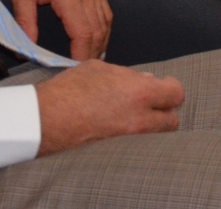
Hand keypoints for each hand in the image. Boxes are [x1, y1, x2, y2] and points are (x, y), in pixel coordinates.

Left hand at [4, 0, 111, 60]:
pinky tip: (98, 36)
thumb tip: (25, 45)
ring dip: (101, 42)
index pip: (82, 31)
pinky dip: (104, 27)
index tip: (75, 68)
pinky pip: (105, 9)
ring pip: (105, 20)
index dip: (81, 53)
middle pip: (98, 30)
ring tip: (93, 59)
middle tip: (84, 71)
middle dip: (92, 53)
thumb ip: (25, 19)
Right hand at [34, 60, 183, 155]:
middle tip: (155, 102)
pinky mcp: (116, 150)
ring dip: (152, 124)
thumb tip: (145, 80)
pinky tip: (122, 123)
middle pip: (172, 121)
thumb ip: (128, 75)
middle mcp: (139, 119)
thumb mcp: (101, 69)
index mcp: (139, 93)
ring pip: (156, 135)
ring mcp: (128, 138)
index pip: (176, 94)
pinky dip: (136, 135)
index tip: (165, 85)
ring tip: (137, 113)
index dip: (171, 88)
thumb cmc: (69, 90)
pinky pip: (137, 143)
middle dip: (166, 111)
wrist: (45, 119)